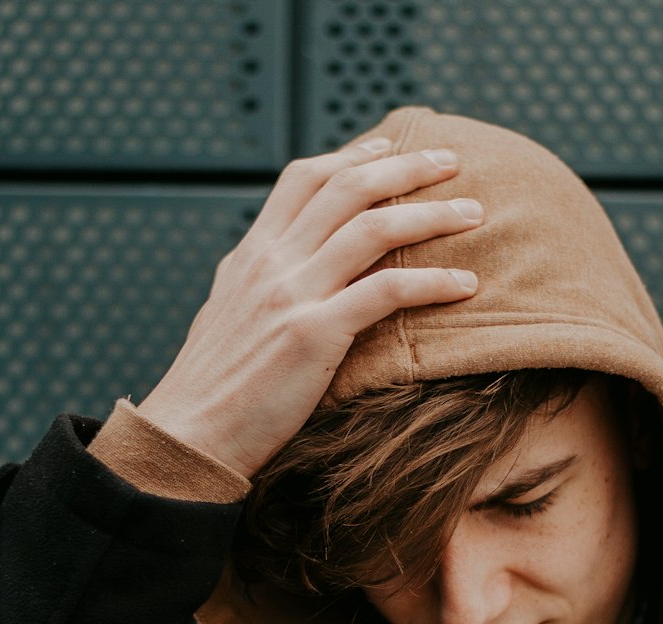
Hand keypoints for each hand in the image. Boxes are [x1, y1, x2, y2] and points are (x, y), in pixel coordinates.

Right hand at [137, 137, 482, 477]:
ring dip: (433, 215)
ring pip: (374, 228)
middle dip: (406, 166)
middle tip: (451, 161)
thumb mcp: (225, 319)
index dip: (353, 157)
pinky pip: (387, 291)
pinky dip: (433, 282)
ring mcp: (292, 295)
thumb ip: (255, 287)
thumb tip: (274, 274)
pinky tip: (465, 285)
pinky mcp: (313, 335)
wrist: (188, 436)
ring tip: (474, 214)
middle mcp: (271, 264)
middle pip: (348, 188)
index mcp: (250, 256)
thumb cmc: (211, 392)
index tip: (389, 149)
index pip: (304, 180)